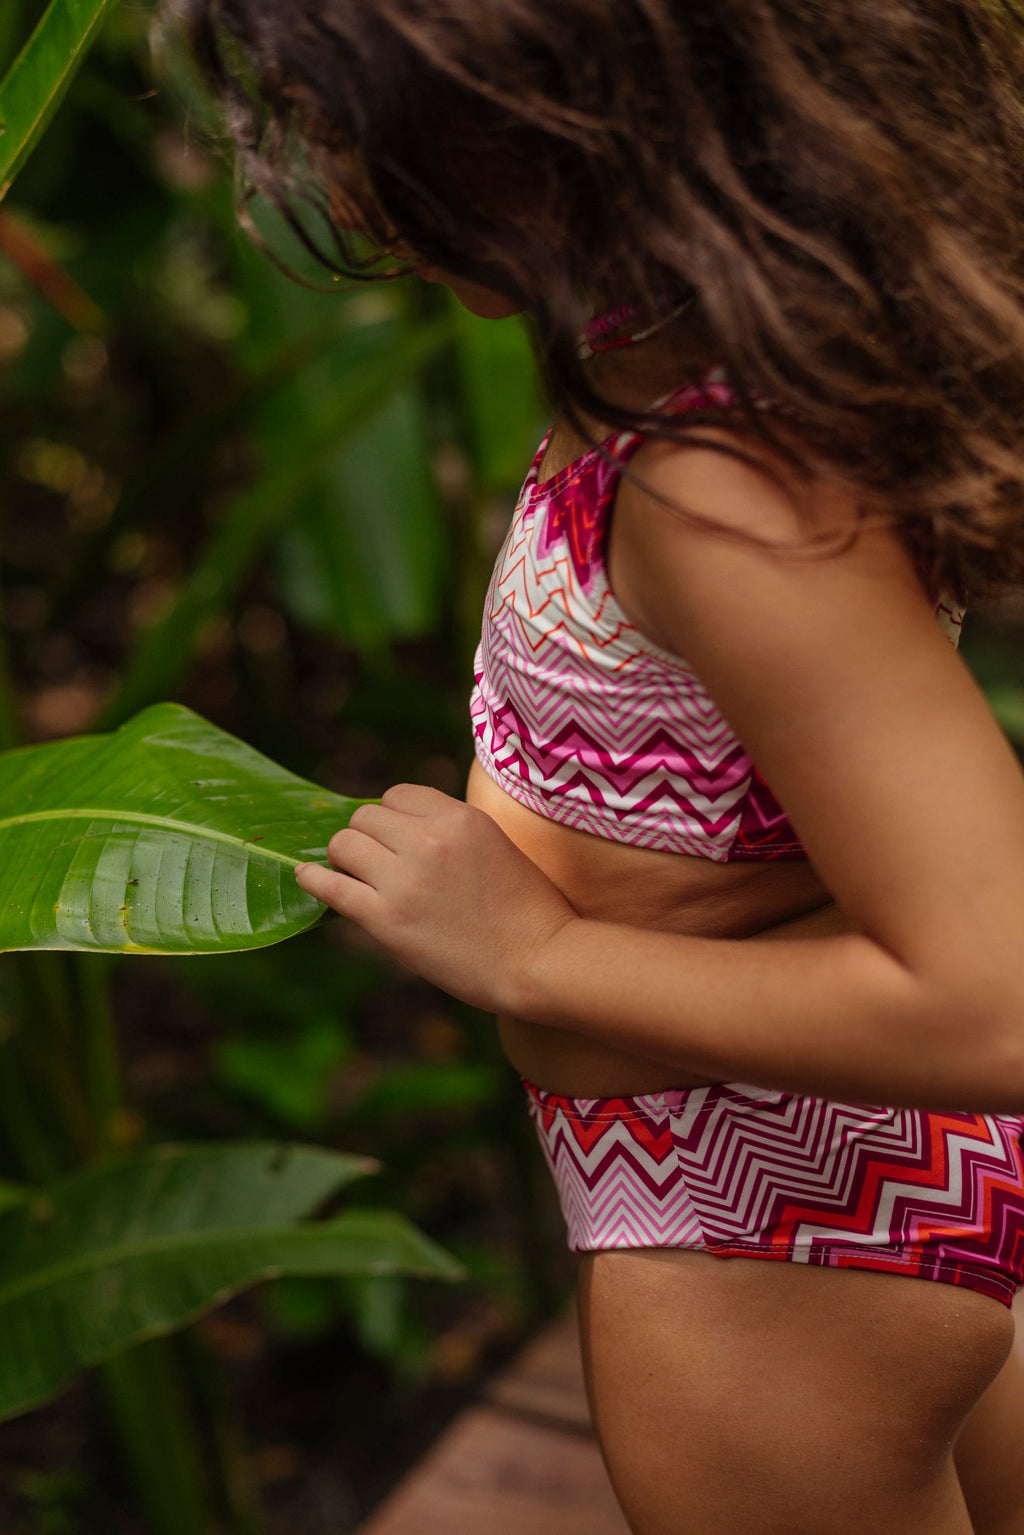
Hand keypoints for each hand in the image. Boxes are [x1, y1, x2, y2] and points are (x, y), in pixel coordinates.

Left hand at [294, 784, 576, 1013]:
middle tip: (374, 860)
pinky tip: (306, 876)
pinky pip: (331, 886)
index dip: (393, 816)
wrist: (539, 962)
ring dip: (345, 857)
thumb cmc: (530, 911)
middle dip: (367, 836)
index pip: (399, 794)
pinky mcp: (386, 919)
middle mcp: (428, 839)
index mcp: (460, 817)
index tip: (396, 837)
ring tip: (354, 874)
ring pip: (344, 844)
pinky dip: (313, 879)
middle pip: (366, 816)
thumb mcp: (498, 846)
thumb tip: (405, 827)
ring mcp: (404, 879)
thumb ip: (453, 831)